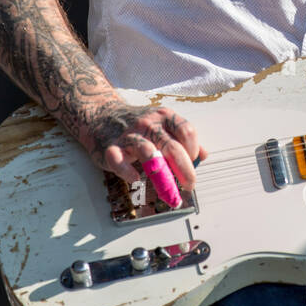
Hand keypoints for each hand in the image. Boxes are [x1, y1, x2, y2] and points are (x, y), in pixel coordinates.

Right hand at [77, 100, 206, 194]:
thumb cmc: (137, 125)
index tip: (194, 163)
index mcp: (164, 117)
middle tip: (190, 185)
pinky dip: (127, 171)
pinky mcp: (111, 148)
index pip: (186, 131)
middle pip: (172, 147)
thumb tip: (204, 155)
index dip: (194, 149)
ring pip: (148, 152)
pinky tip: (135, 179)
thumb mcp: (163, 124)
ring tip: (168, 190)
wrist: (102, 115)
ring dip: (161, 174)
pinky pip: (119, 160)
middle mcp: (148, 124)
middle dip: (184, 169)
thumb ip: (183, 138)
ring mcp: (129, 135)